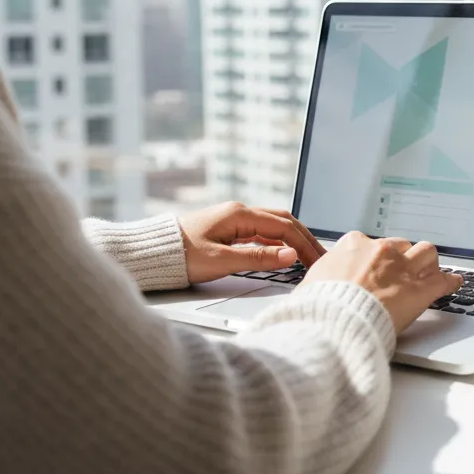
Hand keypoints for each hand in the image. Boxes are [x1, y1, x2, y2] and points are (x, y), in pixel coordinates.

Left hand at [178, 202, 324, 284]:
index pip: (284, 227)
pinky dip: (278, 243)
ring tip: (308, 256)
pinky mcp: (229, 230)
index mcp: (240, 214)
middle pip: (283, 222)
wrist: (151, 253)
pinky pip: (261, 234)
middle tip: (321, 257)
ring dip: (293, 240)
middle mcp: (240, 212)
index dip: (305, 244)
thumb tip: (291, 255)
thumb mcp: (221, 261)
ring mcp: (234, 220)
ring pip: (274, 227)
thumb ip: (259, 259)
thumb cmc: (180, 256)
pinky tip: (284, 255)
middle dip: (305, 239)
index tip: (319, 261)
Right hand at [301, 232, 463, 333]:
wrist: (333, 323)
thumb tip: (317, 285)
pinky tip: (454, 284)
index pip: (371, 243)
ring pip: (427, 252)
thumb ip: (323, 277)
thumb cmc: (318, 307)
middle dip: (402, 258)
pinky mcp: (420, 290)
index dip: (375, 257)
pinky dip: (450, 282)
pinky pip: (443, 280)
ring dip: (428, 262)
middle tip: (402, 272)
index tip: (375, 267)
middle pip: (401, 246)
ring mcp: (403, 268)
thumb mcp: (311, 284)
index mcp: (354, 245)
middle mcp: (381, 251)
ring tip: (430, 271)